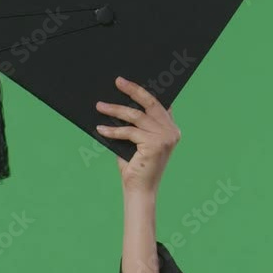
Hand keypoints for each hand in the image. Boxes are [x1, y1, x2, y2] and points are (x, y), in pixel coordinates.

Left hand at [95, 76, 180, 196]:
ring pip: (136, 116)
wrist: (139, 190)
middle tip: (118, 81)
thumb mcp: (137, 141)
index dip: (144, 91)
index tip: (128, 82)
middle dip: (133, 90)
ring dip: (115, 110)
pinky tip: (100, 129)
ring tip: (100, 106)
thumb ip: (136, 124)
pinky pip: (129, 132)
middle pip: (150, 103)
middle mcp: (172, 131)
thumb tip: (119, 104)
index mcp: (171, 129)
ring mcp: (165, 137)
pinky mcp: (155, 144)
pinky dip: (113, 130)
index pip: (159, 104)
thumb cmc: (136, 166)